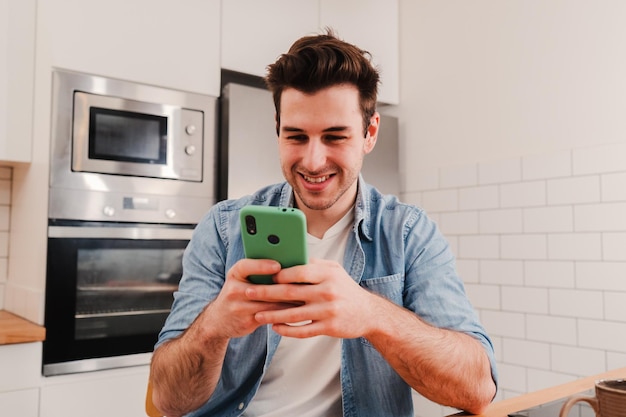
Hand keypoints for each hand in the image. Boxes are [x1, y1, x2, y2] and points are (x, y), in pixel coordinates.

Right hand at [194, 258, 296, 339]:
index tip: (277, 265)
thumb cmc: (239, 292)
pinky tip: (299, 310)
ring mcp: (239, 308)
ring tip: (307, 296)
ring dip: (290, 301)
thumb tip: (289, 262)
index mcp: (235, 274)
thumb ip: (259, 270)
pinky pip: (271, 317)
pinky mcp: (247, 322)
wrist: (219, 319)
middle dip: (285, 285)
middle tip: (304, 282)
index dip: (261, 266)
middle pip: (263, 288)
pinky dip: (286, 313)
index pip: (245, 266)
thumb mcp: (242, 278)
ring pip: (270, 304)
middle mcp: (234, 290)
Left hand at [245, 258, 377, 338]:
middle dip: (266, 293)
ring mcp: (328, 311)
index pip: (299, 272)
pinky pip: (303, 330)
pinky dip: (286, 330)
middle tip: (248, 293)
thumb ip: (313, 264)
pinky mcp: (329, 328)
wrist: (368, 313)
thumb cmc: (346, 289)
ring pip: (293, 314)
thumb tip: (288, 259)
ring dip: (272, 315)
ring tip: (256, 315)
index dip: (278, 274)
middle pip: (291, 292)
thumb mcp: (334, 270)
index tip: (262, 276)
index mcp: (328, 274)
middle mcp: (328, 291)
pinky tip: (275, 328)